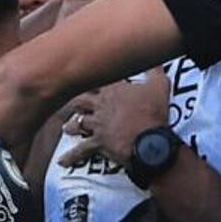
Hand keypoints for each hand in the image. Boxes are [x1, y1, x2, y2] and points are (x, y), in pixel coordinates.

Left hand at [57, 68, 173, 170]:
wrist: (149, 139)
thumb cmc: (154, 112)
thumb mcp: (159, 85)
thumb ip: (154, 70)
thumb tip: (155, 59)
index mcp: (113, 90)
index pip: (95, 79)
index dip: (89, 78)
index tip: (82, 77)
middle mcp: (101, 105)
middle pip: (80, 100)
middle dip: (75, 102)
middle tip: (70, 103)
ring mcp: (97, 125)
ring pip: (78, 124)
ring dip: (72, 126)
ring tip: (67, 128)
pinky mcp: (98, 143)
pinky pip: (80, 151)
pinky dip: (71, 157)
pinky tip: (61, 162)